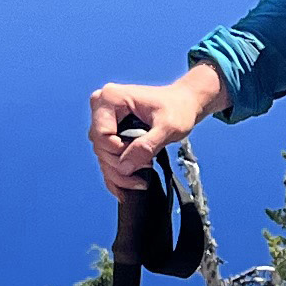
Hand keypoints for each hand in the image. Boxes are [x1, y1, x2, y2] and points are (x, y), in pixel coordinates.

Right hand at [87, 61, 224, 192]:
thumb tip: (126, 166)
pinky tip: (127, 186)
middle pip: (100, 148)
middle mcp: (102, 108)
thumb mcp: (168, 126)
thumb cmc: (178, 107)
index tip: (144, 157)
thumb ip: (147, 145)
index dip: (120, 151)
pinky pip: (107, 159)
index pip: (102, 136)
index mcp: (110, 98)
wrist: (184, 104)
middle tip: (146, 169)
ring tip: (140, 180)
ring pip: (103, 157)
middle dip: (121, 166)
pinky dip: (117, 175)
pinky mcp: (111, 134)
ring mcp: (105, 122)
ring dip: (120, 174)